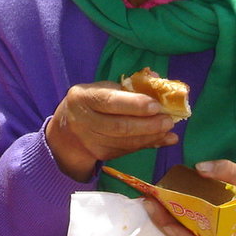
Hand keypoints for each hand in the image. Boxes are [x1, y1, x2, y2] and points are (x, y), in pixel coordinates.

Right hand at [45, 80, 177, 180]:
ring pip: (125, 142)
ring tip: (169, 129)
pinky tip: (164, 140)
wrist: (66, 131)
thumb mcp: (101, 88)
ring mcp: (91, 141)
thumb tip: (157, 80)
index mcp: (83, 98)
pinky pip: (128, 150)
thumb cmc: (90, 102)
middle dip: (147, 124)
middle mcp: (83, 121)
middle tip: (168, 120)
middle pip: (118, 126)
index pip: (109, 102)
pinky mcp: (101, 155)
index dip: (134, 105)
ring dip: (150, 136)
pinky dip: (148, 144)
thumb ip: (127, 86)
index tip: (156, 105)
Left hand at [144, 160, 235, 235]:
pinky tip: (153, 201)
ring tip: (148, 200)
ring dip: (159, 219)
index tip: (168, 227)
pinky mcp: (193, 222)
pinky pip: (176, 223)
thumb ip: (225, 171)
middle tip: (149, 203)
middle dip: (163, 223)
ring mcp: (200, 232)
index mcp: (224, 235)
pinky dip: (163, 214)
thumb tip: (200, 167)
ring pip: (176, 232)